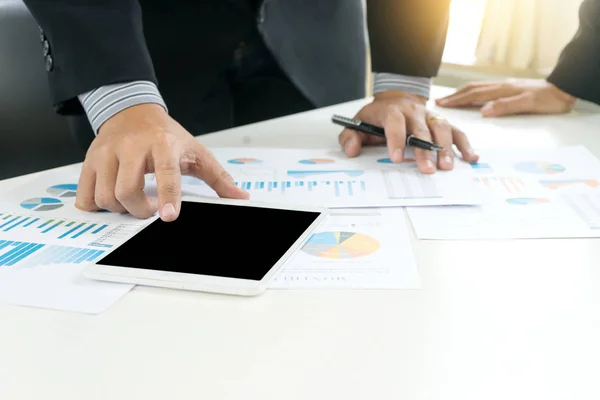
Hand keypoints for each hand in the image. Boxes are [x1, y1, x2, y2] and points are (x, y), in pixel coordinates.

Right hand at [75, 104, 248, 220]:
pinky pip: (85, 195)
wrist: (133, 111)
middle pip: (127, 191)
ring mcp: (106, 153)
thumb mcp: (196, 152)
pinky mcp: (89, 160)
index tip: (169, 216)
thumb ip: (219, 178)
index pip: (166, 173)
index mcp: (162, 144)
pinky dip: (97, 205)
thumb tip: (241, 197)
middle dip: (140, 210)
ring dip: (120, 209)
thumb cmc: (166, 135)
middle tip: (150, 208)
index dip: (167, 196)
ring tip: (133, 201)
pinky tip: (112, 198)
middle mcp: (131, 147)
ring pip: (105, 196)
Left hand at [338, 90, 478, 173]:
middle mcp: (414, 112)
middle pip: (421, 129)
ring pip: (441, 129)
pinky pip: (456, 132)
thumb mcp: (357, 123)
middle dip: (424, 150)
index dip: (396, 139)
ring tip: (446, 167)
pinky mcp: (441, 123)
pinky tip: (470, 158)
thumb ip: (350, 137)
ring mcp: (430, 117)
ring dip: (445, 148)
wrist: (395, 99)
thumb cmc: (377, 116)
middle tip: (426, 170)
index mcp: (392, 110)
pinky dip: (464, 144)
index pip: (395, 123)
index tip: (396, 158)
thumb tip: (352, 150)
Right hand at [436, 79, 576, 116]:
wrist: (564, 90)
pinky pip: (485, 89)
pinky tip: (472, 96)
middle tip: (439, 102)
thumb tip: (484, 112)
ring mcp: (505, 86)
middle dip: (454, 96)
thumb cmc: (548, 100)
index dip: (456, 101)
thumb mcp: (528, 105)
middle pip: (472, 89)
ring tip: (450, 98)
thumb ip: (505, 107)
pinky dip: (473, 93)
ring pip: (478, 88)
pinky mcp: (510, 89)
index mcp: (502, 91)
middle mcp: (501, 86)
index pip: (474, 95)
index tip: (441, 105)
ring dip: (462, 93)